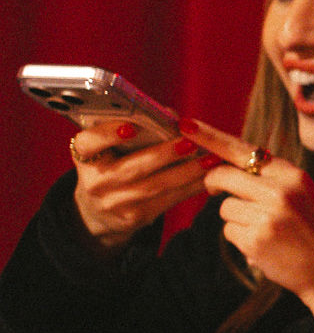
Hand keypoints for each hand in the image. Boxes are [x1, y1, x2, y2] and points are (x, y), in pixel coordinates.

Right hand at [68, 122, 215, 249]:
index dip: (107, 134)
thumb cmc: (113, 165)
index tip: (131, 127)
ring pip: (154, 186)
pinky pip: (166, 200)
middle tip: (190, 143)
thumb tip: (171, 115)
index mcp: (84, 156)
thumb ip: (134, 129)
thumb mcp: (110, 148)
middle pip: (131, 167)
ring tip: (210, 159)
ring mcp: (113, 203)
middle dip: (164, 155)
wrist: (99, 211)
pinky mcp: (133, 218)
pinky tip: (208, 176)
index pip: (88, 143)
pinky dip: (190, 187)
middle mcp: (94, 181)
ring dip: (186, 172)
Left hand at [178, 118, 313, 327]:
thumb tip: (228, 167)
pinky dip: (240, 239)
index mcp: (291, 175)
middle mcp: (279, 190)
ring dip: (235, 219)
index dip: (210, 136)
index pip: (243, 149)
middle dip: (213, 183)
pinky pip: (229, 231)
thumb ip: (271, 179)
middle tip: (213, 191)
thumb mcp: (303, 195)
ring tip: (264, 231)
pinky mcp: (256, 239)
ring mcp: (267, 215)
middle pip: (223, 175)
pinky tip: (264, 247)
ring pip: (225, 207)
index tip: (185, 124)